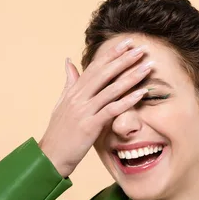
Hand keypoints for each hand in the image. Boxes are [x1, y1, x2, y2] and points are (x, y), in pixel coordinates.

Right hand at [38, 39, 151, 177]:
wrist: (50, 156)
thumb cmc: (59, 132)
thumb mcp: (62, 104)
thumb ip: (70, 82)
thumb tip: (69, 61)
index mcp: (74, 91)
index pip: (95, 66)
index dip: (112, 54)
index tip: (127, 43)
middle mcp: (78, 97)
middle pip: (105, 73)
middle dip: (124, 59)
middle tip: (141, 48)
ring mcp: (84, 110)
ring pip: (111, 89)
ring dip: (131, 77)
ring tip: (147, 67)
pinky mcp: (89, 125)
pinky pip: (112, 110)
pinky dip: (128, 101)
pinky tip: (142, 93)